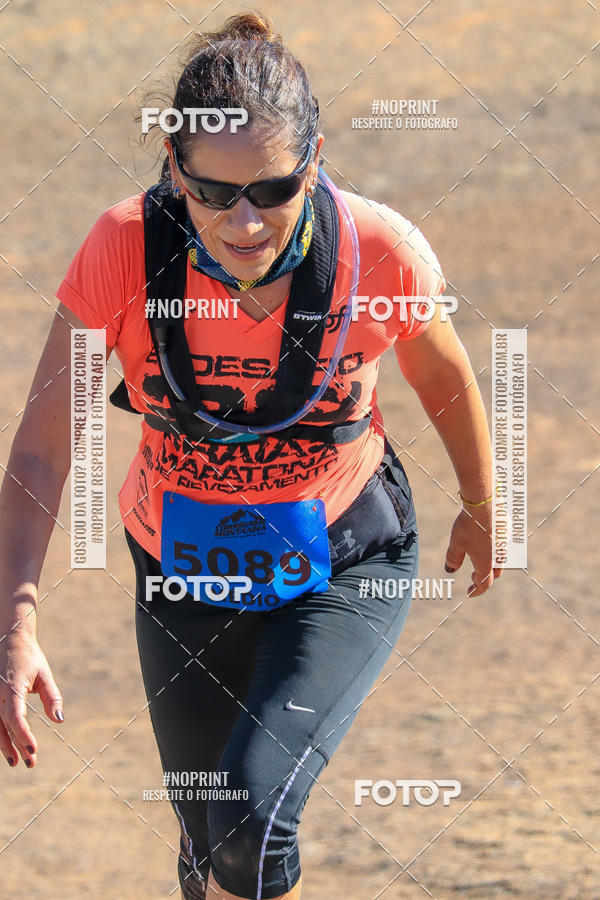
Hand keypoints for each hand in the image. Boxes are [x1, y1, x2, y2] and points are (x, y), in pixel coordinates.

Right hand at [0, 627, 63, 767]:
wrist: (9, 638)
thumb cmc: (29, 657)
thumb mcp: (44, 675)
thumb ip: (52, 698)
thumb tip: (59, 721)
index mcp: (12, 687)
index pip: (14, 717)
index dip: (23, 735)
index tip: (34, 749)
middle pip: (4, 726)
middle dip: (16, 746)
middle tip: (30, 763)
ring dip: (4, 745)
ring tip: (15, 761)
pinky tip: (6, 746)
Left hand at [444, 505, 502, 596]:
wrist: (484, 504)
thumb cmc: (469, 526)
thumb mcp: (456, 544)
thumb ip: (453, 559)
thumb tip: (450, 570)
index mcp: (487, 563)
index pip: (484, 584)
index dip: (476, 591)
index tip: (469, 593)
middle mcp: (499, 556)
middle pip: (494, 573)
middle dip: (483, 578)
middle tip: (473, 578)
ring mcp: (504, 544)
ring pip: (499, 559)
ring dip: (489, 563)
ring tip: (477, 559)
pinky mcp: (506, 532)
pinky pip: (501, 545)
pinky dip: (493, 548)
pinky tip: (484, 539)